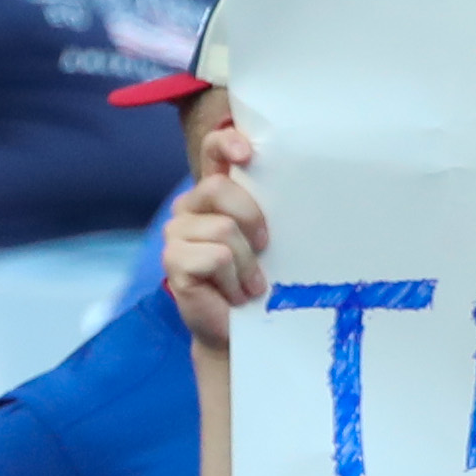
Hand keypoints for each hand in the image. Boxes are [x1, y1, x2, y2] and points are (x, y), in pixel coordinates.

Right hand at [164, 126, 267, 351]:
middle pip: (218, 188)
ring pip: (222, 229)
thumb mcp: (268, 242)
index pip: (212, 151)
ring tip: (250, 285)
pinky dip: (234, 280)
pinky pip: (215, 257)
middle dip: (251, 220)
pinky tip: (233, 295)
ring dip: (247, 264)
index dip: (226, 143)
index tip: (247, 153)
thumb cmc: (258, 283)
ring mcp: (176, 233)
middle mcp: (189, 207)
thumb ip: (268, 211)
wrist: (239, 332)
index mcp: (214, 195)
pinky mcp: (173, 262)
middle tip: (264, 250)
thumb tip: (302, 187)